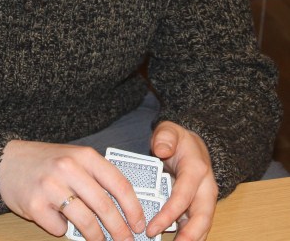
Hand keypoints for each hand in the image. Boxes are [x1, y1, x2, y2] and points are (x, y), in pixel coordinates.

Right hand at [0, 139, 145, 240]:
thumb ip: (95, 178)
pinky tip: (59, 222)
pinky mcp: (34, 203)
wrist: (6, 161)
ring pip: (85, 221)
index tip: (140, 224)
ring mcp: (50, 186)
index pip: (118, 183)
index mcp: (83, 155)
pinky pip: (59, 228)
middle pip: (104, 206)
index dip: (133, 208)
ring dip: (97, 237)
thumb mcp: (73, 159)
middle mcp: (68, 168)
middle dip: (120, 229)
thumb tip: (124, 209)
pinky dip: (63, 230)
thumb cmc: (45, 162)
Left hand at [147, 122, 217, 240]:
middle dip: (190, 237)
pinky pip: (196, 225)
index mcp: (197, 170)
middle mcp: (206, 188)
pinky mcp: (200, 207)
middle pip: (202, 218)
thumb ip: (165, 137)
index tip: (152, 228)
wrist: (193, 145)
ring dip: (191, 240)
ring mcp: (205, 199)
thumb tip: (162, 149)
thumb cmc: (178, 139)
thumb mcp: (169, 130)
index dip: (169, 215)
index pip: (183, 197)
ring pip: (202, 225)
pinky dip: (188, 237)